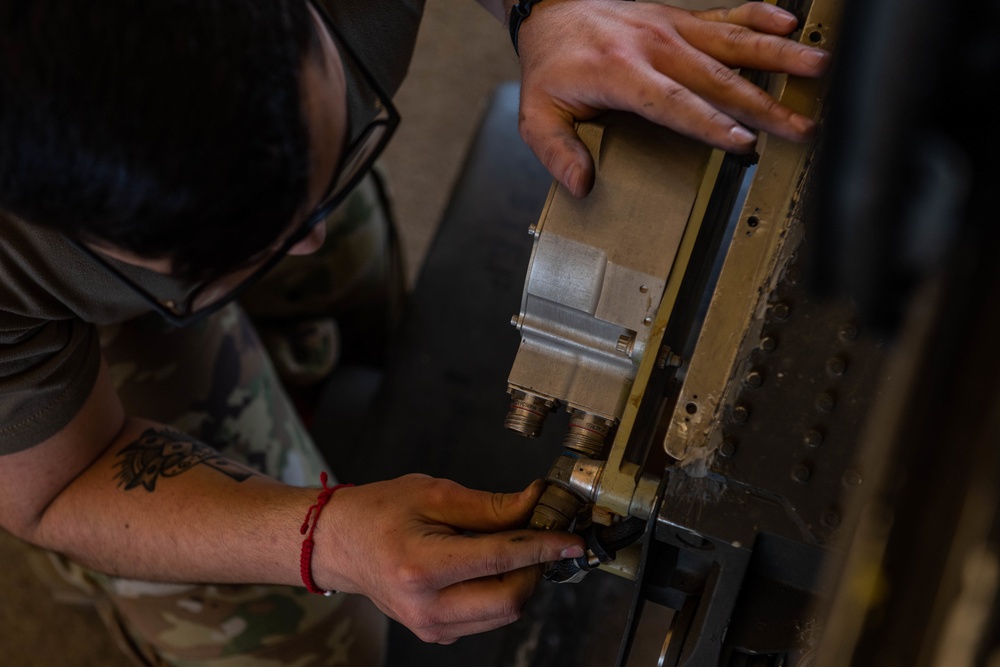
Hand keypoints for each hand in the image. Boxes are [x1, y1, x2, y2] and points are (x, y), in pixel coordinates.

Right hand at [313, 475, 583, 642]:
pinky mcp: (436, 634)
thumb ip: (489, 506)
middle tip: (536, 537)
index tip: (572, 541)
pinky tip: (487, 567)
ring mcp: (430, 627)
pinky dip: (499, 592)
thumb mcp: (433, 494)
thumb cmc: (379, 512)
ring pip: (503, 614)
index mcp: (422, 567)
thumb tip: (536, 504)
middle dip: (534, 568)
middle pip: (510, 600)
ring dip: (519, 581)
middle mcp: (426, 607)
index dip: (543, 547)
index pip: (500, 560)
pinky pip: (486, 619)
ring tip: (508, 548)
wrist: (339, 544)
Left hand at [516, 0, 831, 196]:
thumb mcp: (537, 115)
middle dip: (764, 105)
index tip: (743, 142)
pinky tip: (788, 23)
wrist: (550, 11)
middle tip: (801, 126)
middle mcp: (652, 46)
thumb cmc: (550, 65)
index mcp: (619, 73)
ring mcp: (670, 29)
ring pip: (733, 42)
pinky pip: (726, 16)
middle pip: (718, 78)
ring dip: (778, 57)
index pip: (674, 103)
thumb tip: (580, 182)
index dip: (711, 124)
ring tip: (818, 68)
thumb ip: (557, 151)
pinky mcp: (679, 19)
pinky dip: (760, 17)